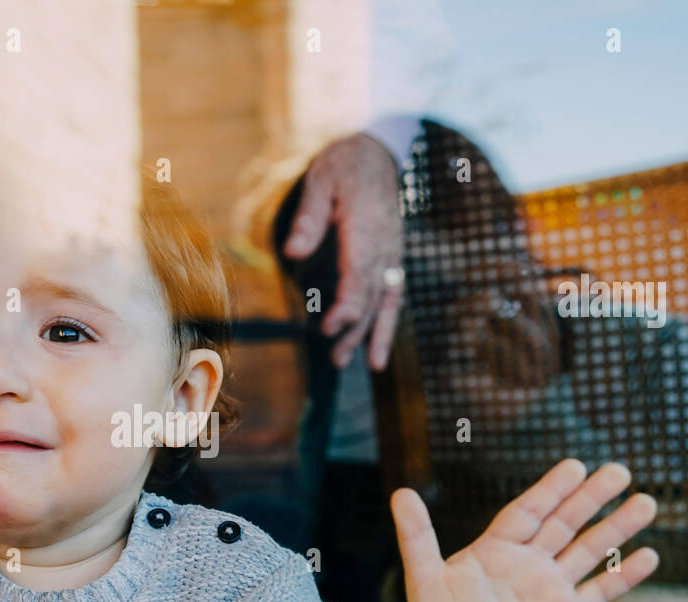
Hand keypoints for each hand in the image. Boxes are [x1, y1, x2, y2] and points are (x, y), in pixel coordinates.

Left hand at [282, 132, 402, 370]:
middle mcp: (385, 243)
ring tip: (361, 365)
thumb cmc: (344, 165)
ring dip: (375, 333)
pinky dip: (388, 323)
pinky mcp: (393, 258)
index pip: (360, 272)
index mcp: (366, 224)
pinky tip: (377, 351)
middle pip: (372, 293)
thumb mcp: (321, 180)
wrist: (378, 151)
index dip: (347, 303)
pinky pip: (393, 295)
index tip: (329, 327)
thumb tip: (293, 253)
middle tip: (336, 357)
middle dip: (356, 328)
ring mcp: (393, 252)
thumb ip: (309, 217)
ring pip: (387, 299)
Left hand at [392, 460, 658, 601]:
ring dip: (616, 529)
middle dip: (592, 498)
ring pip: (588, 551)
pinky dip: (623, 576)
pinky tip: (650, 556)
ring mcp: (550, 589)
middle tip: (620, 470)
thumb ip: (417, 536)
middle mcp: (528, 563)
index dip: (551, 490)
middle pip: (564, 523)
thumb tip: (399, 491)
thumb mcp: (424, 578)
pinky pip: (600, 592)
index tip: (575, 466)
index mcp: (496, 549)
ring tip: (647, 502)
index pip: (529, 511)